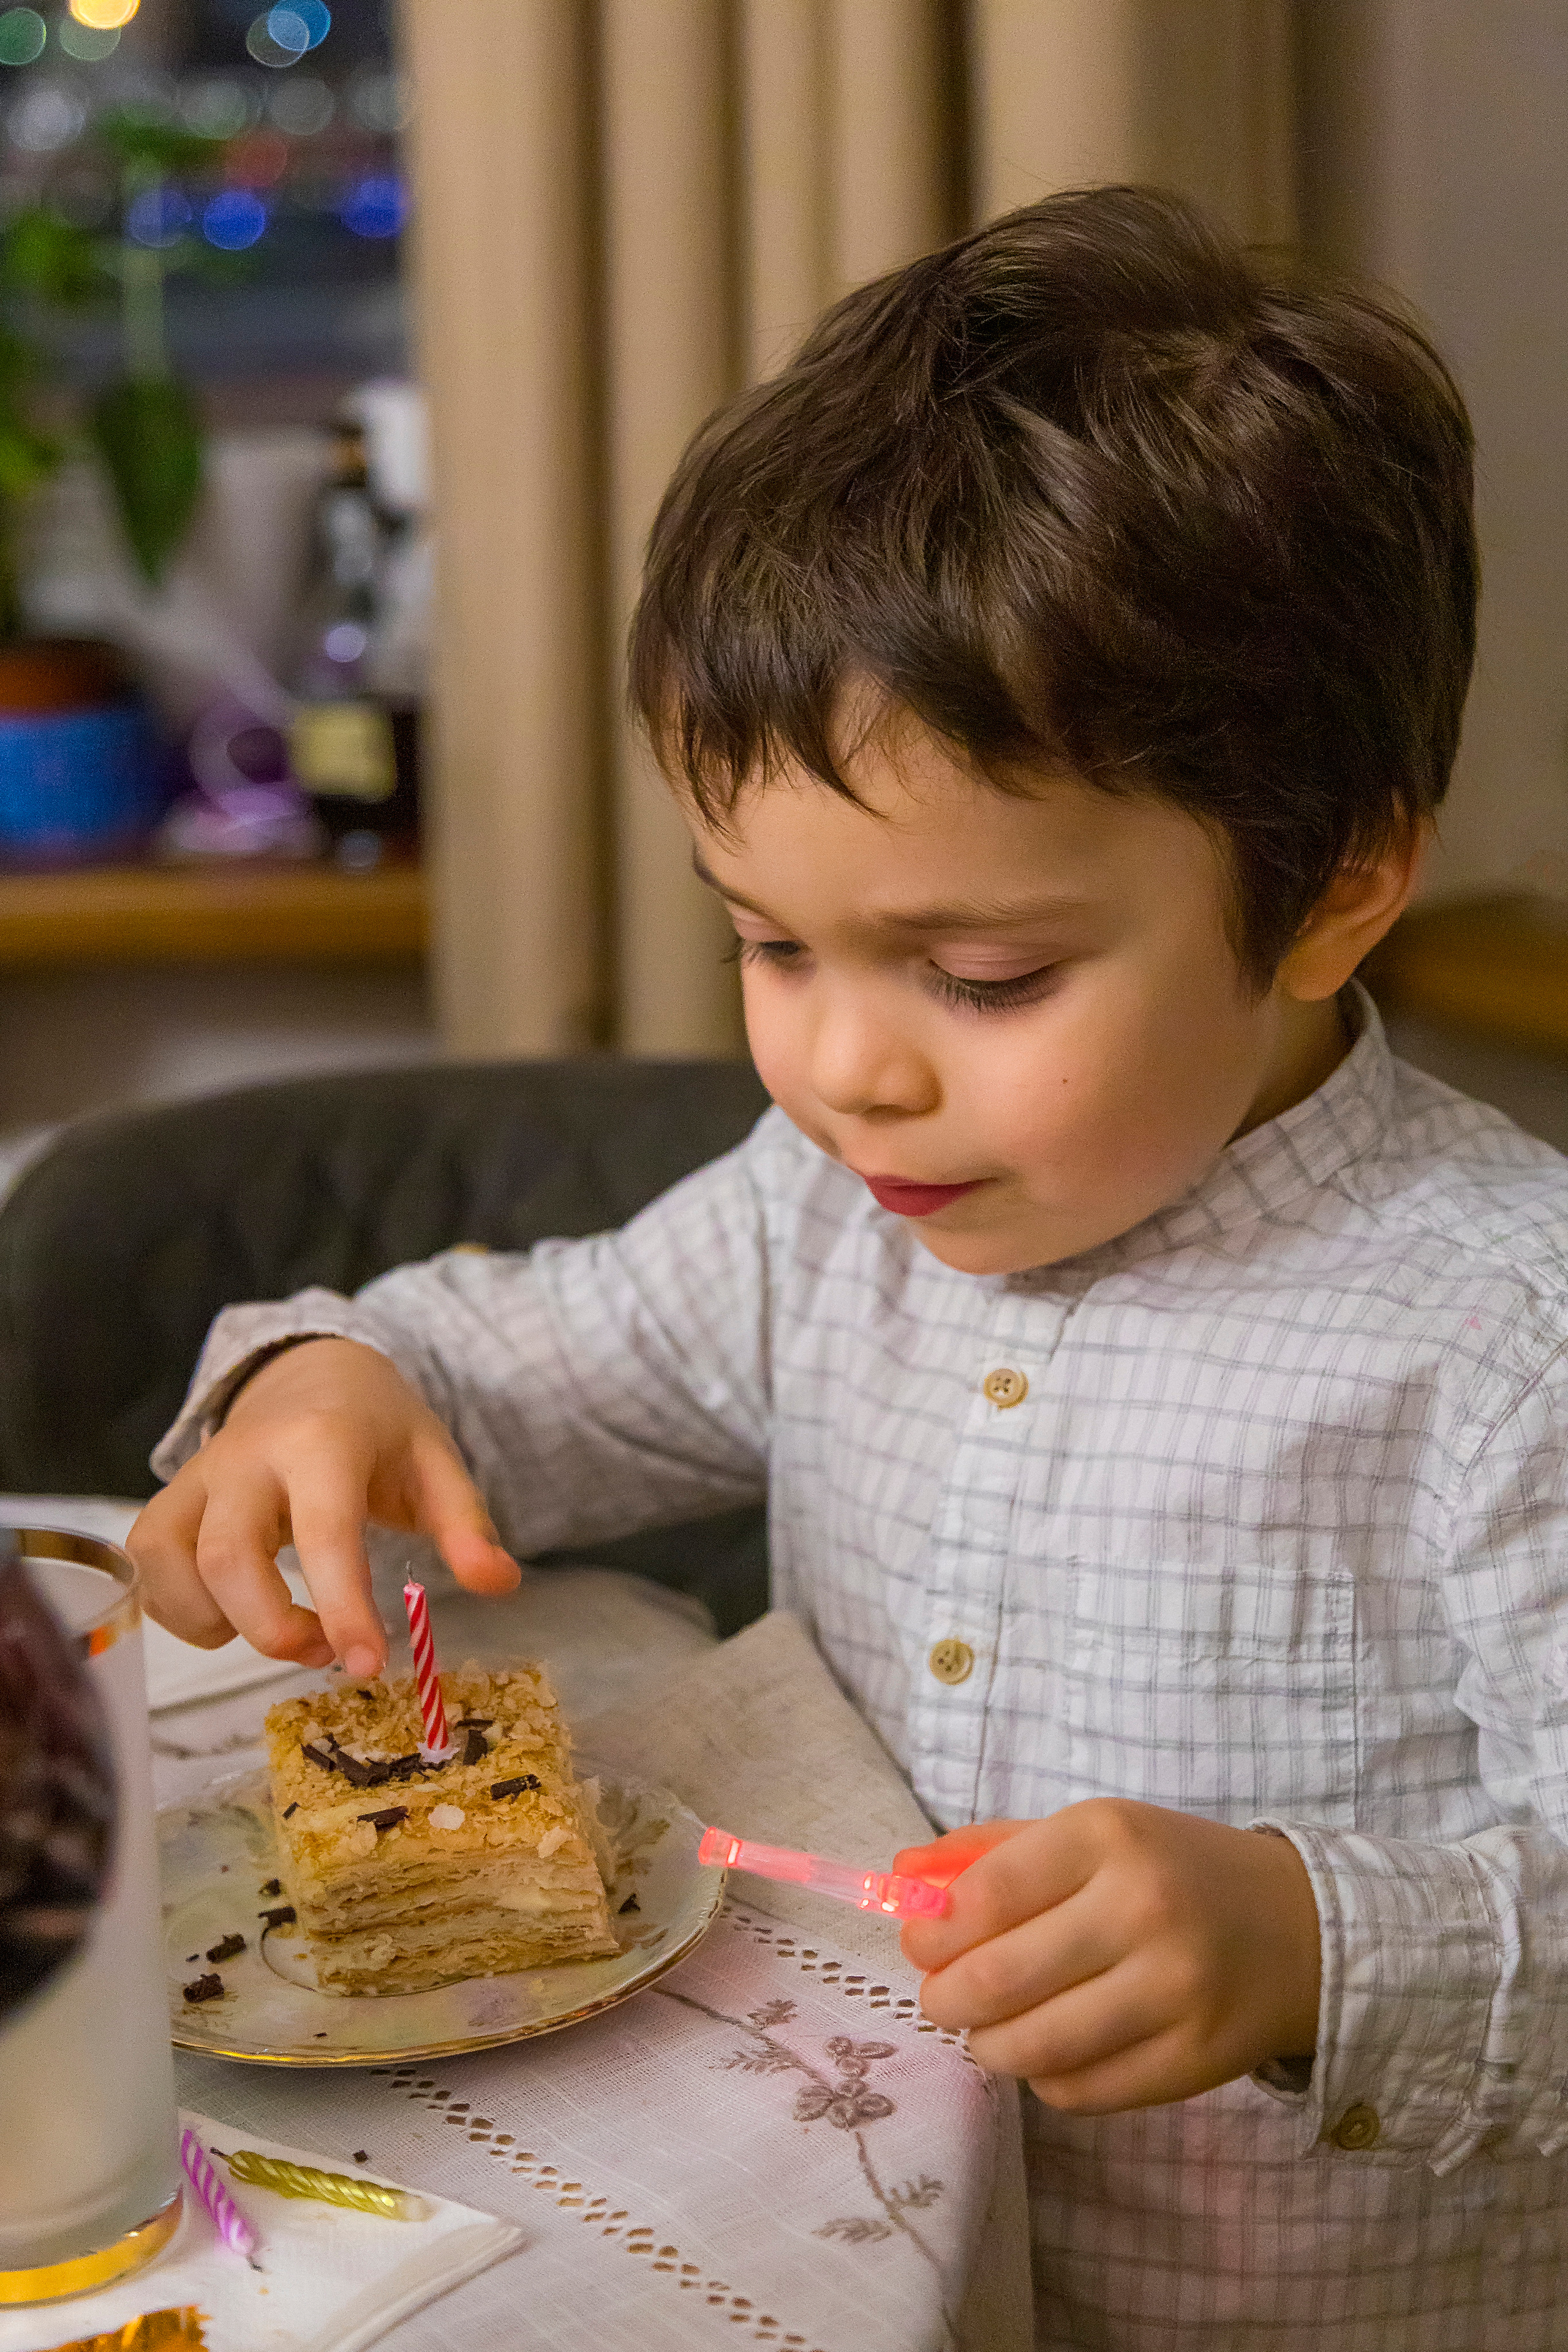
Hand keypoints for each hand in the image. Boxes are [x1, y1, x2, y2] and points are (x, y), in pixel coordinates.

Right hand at [127, 1338, 518, 1677]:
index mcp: (321, 1441)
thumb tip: (501, 1584)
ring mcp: (197, 1477)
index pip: (323, 1531)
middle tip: (328, 1653)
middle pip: (227, 1558)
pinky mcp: (168, 1500)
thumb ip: (466, 1524)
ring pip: (172, 1567)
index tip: (367, 1664)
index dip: (342, 1605)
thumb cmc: (379, 1428)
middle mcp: (246, 1457)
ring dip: (221, 1625)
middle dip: (272, 1628)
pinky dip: (182, 1611)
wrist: (311, 1373)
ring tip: (286, 1632)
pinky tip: (234, 1615)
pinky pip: (148, 1568)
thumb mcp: (436, 1461)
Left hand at [895, 1800, 1319, 2113]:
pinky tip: (1053, 2051)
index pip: (987, 1893)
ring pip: (1034, 2047)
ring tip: (987, 2031)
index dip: (934, 1929)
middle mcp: (1143, 1909)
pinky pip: (1081, 2091)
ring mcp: (1175, 1991)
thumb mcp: (1092, 1835)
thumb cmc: (1172, 1872)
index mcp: (1108, 1836)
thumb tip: (899, 1881)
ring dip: (987, 2046)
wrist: (1302, 1929)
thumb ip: (991, 1854)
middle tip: (941, 1997)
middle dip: (945, 1998)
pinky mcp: (1195, 2061)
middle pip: (1000, 1979)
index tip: (919, 1942)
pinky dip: (1045, 2078)